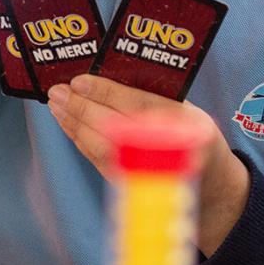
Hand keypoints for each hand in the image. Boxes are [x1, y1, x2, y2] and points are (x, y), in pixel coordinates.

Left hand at [46, 75, 248, 255]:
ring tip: (56, 104)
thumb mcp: (186, 110)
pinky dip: (78, 139)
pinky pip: (98, 159)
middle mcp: (168, 151)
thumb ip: (153, 98)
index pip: (139, 105)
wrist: (207, 182)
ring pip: (100, 146)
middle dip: (80, 108)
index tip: (79, 81)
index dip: (106, 93)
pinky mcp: (131, 185)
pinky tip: (66, 123)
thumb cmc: (192, 136)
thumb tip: (102, 79)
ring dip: (73, 124)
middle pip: (113, 127)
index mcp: (186, 125)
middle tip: (57, 91)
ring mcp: (148, 173)